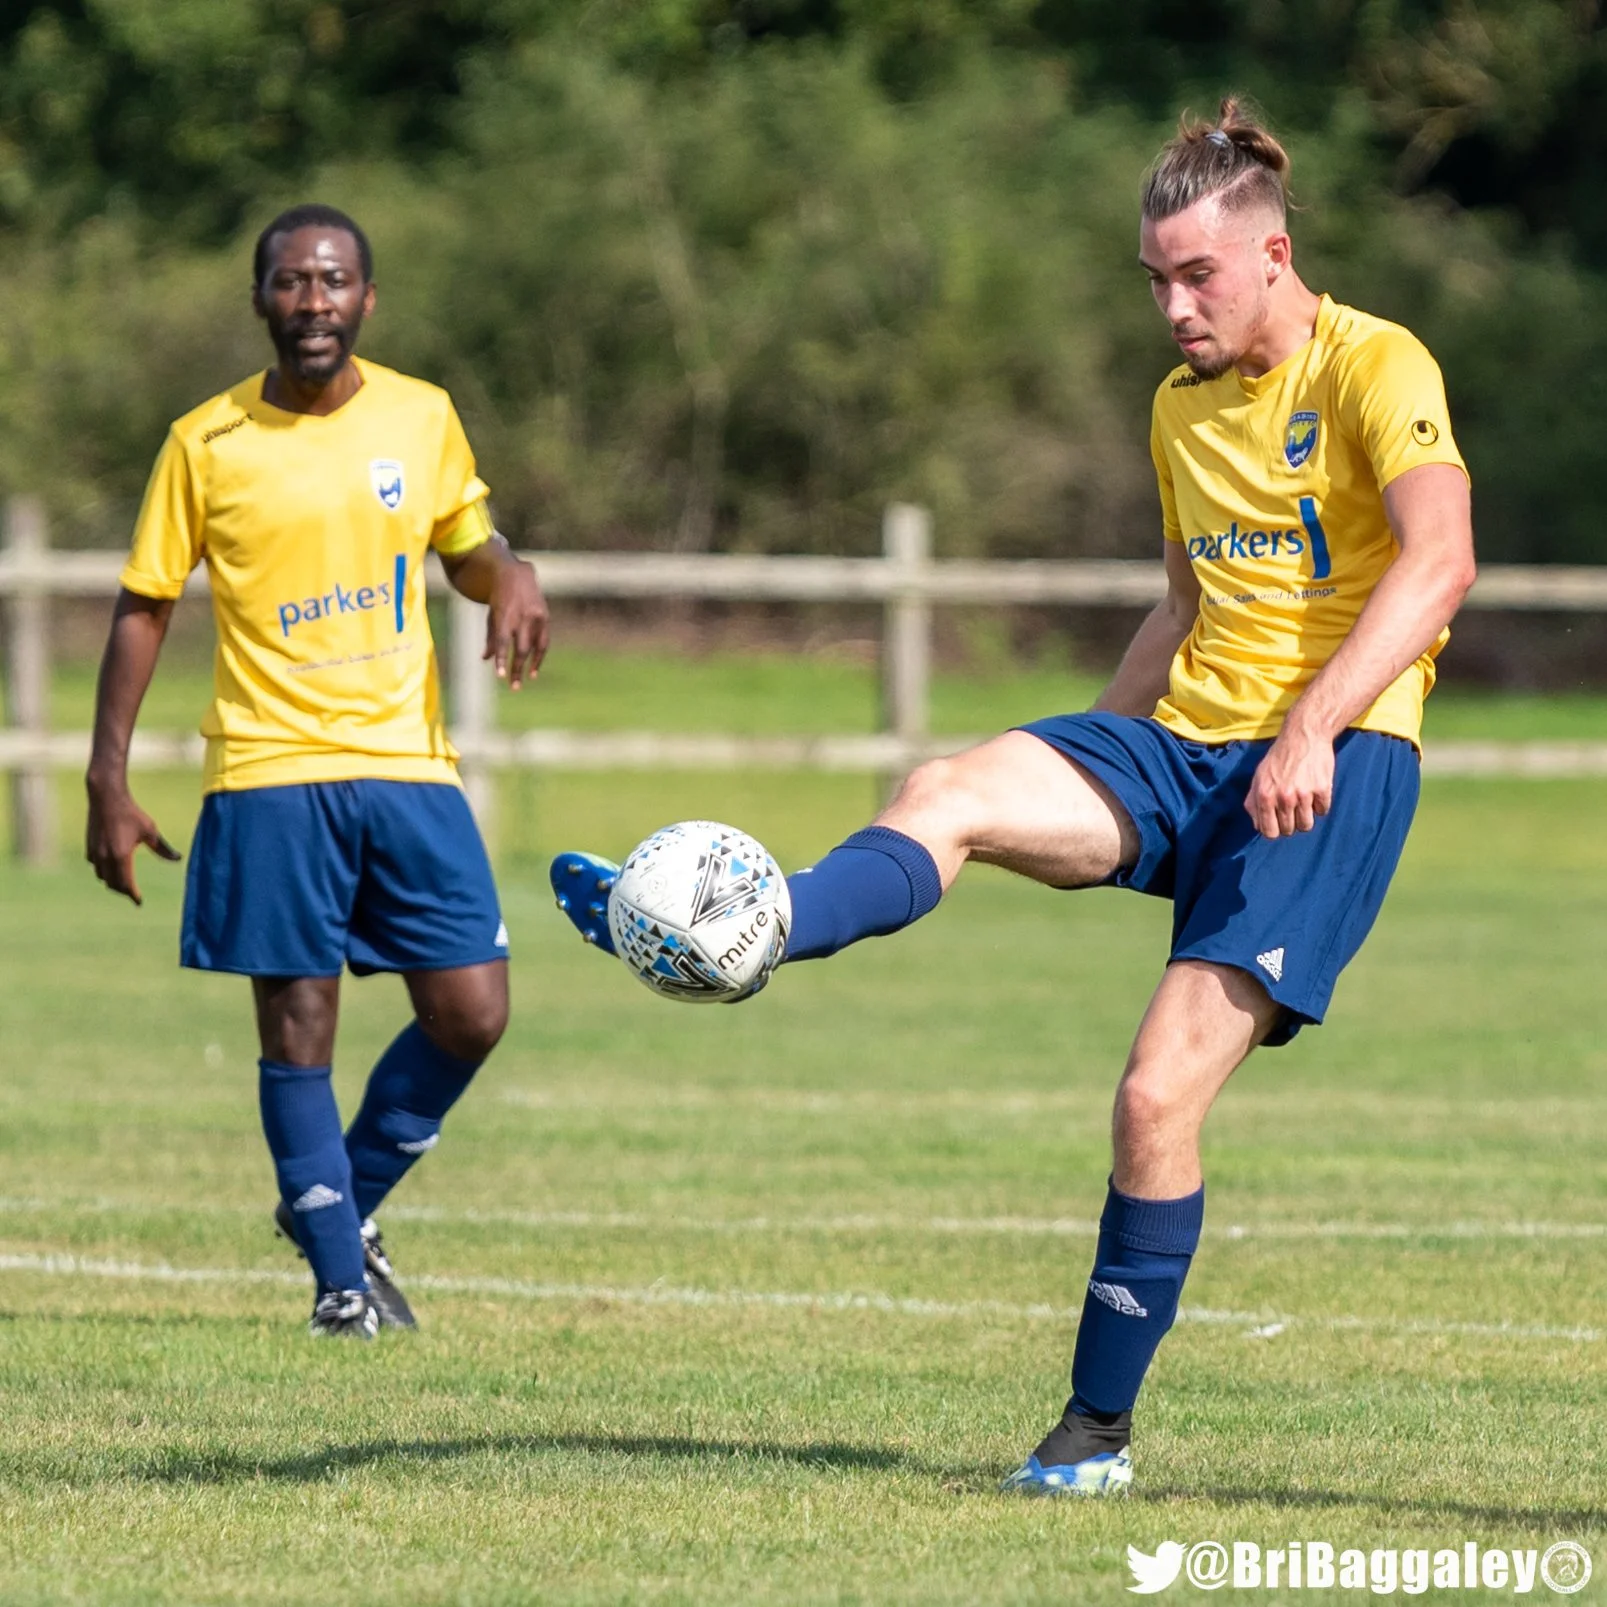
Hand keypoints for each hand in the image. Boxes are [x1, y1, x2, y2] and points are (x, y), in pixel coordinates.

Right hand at [85, 780, 180, 904]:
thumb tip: (178, 859)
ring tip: (123, 883)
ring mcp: (94, 853)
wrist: (106, 797)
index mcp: (121, 856)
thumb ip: (162, 848)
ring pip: (102, 876)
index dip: (133, 895)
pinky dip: (104, 871)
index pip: (126, 884)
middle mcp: (105, 858)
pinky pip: (96, 866)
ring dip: (112, 882)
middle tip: (133, 894)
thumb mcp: (150, 831)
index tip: (139, 902)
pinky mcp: (89, 847)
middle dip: (123, 891)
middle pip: (113, 884)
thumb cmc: (131, 813)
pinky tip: (110, 868)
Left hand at [484, 556, 549, 690]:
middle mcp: (522, 616)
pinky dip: (539, 657)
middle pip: (520, 648)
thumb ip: (490, 637)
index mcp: (505, 614)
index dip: (502, 659)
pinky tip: (533, 670)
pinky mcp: (546, 617)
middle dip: (517, 668)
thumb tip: (486, 659)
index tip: (500, 675)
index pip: (503, 641)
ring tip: (524, 680)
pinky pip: (543, 642)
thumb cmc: (499, 598)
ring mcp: (536, 616)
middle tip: (513, 686)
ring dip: (530, 665)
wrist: (517, 574)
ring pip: (535, 647)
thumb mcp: (491, 615)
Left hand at [1244, 721, 1334, 838]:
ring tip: (1303, 803)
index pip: (1268, 832)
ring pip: (1306, 825)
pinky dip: (1320, 805)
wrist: (1304, 735)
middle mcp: (1283, 797)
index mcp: (1264, 796)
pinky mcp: (1323, 789)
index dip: (1273, 830)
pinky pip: (1323, 811)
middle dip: (1290, 824)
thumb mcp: (1258, 777)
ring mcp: (1304, 794)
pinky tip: (1315, 792)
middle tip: (1291, 810)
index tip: (1278, 823)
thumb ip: (1253, 801)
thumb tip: (1257, 825)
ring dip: (1305, 817)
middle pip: (1289, 831)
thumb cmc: (1279, 757)